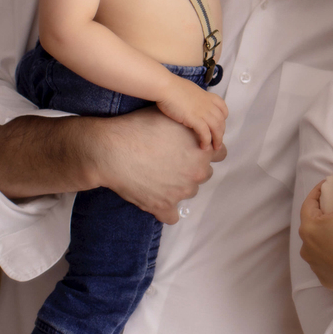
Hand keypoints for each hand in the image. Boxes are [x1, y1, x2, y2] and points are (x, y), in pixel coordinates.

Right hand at [93, 107, 226, 223]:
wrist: (113, 149)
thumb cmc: (140, 127)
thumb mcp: (172, 117)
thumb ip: (191, 125)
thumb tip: (196, 123)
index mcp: (203, 150)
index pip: (219, 153)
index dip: (204, 151)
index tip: (190, 149)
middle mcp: (197, 172)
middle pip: (204, 173)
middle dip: (191, 168)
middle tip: (171, 161)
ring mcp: (182, 191)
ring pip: (188, 192)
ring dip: (178, 186)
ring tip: (158, 175)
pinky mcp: (164, 206)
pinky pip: (172, 216)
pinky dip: (165, 210)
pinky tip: (155, 200)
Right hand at [157, 77, 227, 149]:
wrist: (165, 87)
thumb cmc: (172, 88)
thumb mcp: (190, 90)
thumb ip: (195, 97)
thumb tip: (191, 102)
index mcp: (208, 96)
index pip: (223, 108)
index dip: (223, 118)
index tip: (220, 125)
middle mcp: (208, 104)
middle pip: (221, 121)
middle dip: (221, 133)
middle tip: (218, 142)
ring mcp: (203, 111)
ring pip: (216, 128)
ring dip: (217, 140)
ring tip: (215, 148)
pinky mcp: (195, 119)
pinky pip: (205, 133)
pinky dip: (206, 141)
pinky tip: (204, 146)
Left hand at [299, 161, 332, 294]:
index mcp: (309, 227)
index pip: (310, 203)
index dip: (320, 191)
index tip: (332, 186)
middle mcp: (306, 248)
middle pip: (313, 223)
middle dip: (324, 213)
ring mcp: (315, 265)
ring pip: (318, 244)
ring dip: (327, 234)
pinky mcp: (326, 279)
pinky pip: (326, 261)